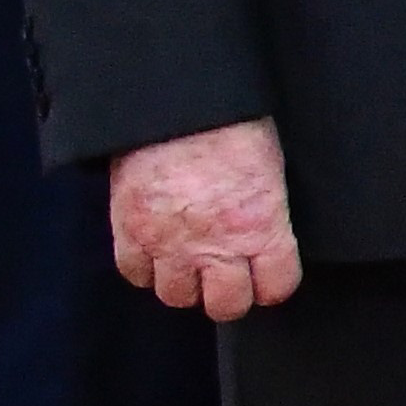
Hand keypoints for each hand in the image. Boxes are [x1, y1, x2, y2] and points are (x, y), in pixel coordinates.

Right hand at [107, 121, 304, 321]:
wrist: (176, 99)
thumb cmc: (233, 123)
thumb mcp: (271, 168)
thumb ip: (268, 213)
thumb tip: (265, 234)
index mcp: (261, 228)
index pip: (276, 288)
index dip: (272, 283)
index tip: (267, 275)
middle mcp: (216, 246)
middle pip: (225, 306)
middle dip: (228, 293)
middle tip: (226, 275)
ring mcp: (168, 243)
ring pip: (176, 296)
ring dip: (184, 282)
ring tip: (188, 260)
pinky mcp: (129, 231)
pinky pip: (134, 273)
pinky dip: (145, 266)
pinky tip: (156, 249)